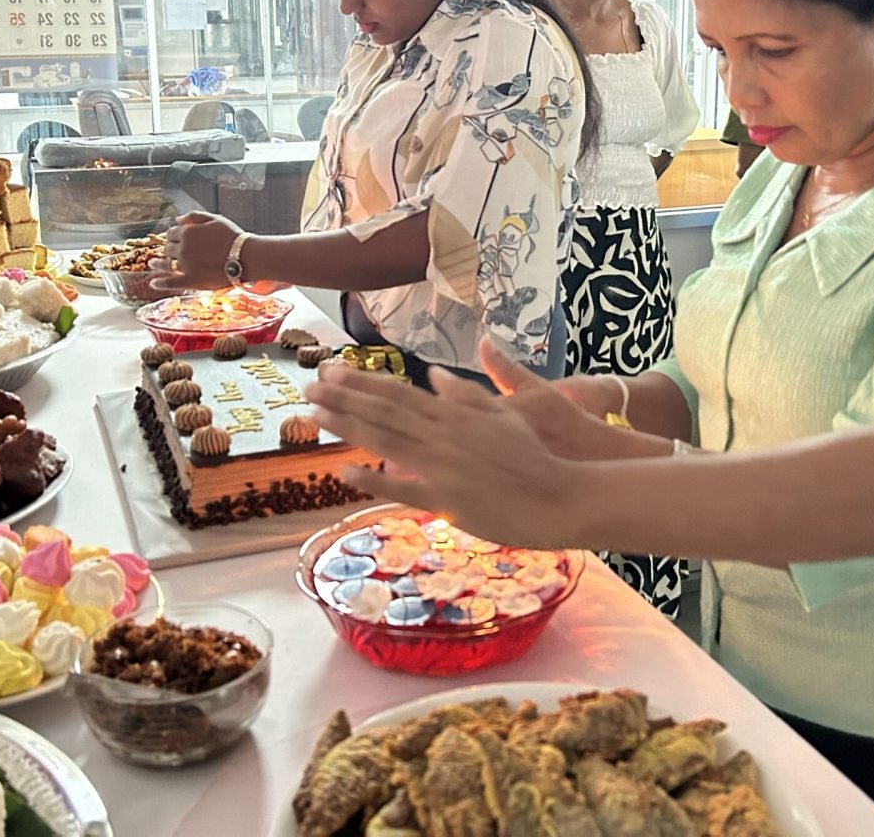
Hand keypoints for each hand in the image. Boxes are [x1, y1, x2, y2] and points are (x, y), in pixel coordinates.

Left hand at [149, 211, 243, 291]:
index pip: (172, 232)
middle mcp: (183, 248)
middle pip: (168, 247)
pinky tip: (153, 283)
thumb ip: (195, 216)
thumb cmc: (233, 237)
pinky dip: (160, 283)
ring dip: (157, 263)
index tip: (175, 237)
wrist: (245, 257)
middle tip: (168, 251)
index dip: (173, 234)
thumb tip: (177, 219)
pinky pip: (170, 282)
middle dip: (168, 248)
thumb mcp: (215, 219)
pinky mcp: (190, 280)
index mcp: (187, 232)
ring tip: (152, 264)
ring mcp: (185, 265)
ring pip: (165, 264)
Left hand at [304, 340, 663, 546]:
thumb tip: (433, 375)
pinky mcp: (449, 500)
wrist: (564, 494)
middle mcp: (445, 435)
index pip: (399, 392)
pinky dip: (372, 480)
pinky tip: (343, 473)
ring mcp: (444, 467)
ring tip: (315, 415)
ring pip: (387, 442)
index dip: (363, 382)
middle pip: (385, 412)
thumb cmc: (540, 454)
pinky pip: (403, 489)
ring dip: (349, 428)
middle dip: (344, 398)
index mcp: (457, 414)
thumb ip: (468, 394)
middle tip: (309, 386)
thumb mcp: (507, 412)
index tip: (333, 372)